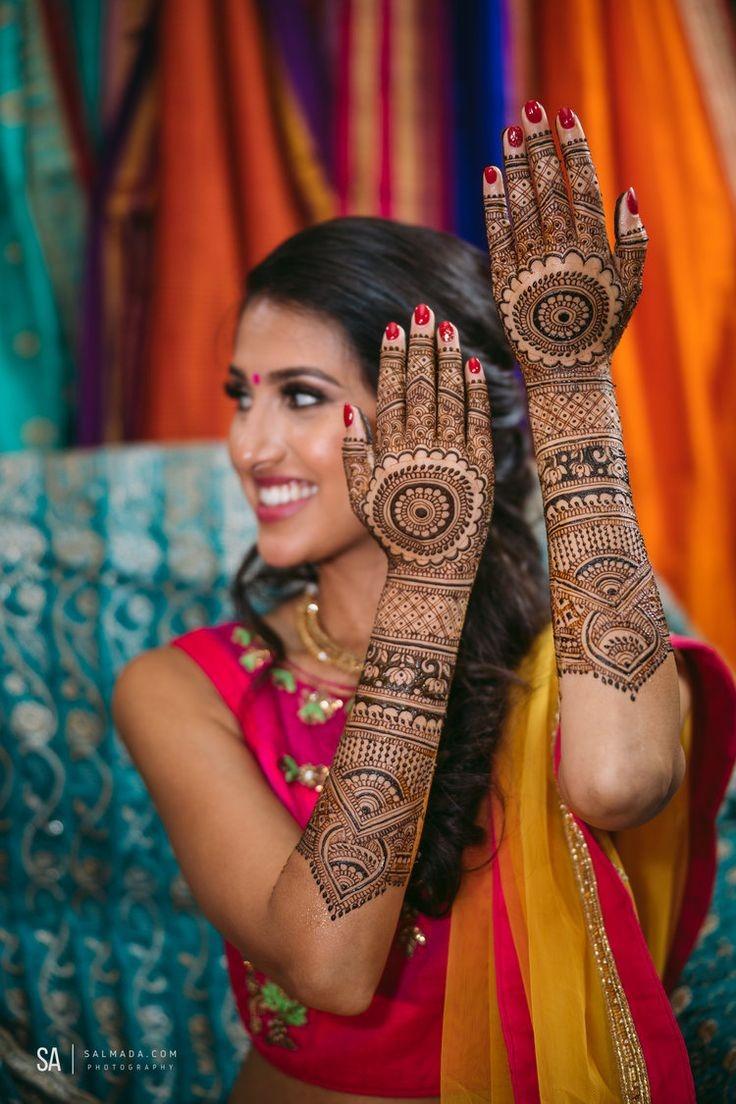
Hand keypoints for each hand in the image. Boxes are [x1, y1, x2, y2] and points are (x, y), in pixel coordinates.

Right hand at [342, 306, 493, 586]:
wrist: (432, 571)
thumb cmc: (393, 534)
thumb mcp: (362, 498)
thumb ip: (356, 453)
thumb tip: (350, 408)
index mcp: (392, 456)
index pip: (392, 395)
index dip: (392, 360)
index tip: (394, 328)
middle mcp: (423, 453)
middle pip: (422, 388)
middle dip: (421, 346)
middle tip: (421, 312)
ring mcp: (454, 460)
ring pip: (451, 399)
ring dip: (447, 359)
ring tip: (445, 327)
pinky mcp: (481, 469)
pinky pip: (478, 423)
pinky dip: (475, 393)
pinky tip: (471, 365)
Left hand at [483, 101, 646, 374]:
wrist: (567, 373)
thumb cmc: (601, 329)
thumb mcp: (630, 287)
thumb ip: (633, 241)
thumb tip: (628, 192)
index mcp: (594, 248)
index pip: (582, 186)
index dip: (572, 149)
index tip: (563, 115)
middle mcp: (562, 252)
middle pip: (549, 188)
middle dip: (540, 147)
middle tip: (529, 111)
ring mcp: (531, 266)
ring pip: (522, 206)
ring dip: (516, 165)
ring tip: (509, 131)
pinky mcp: (504, 282)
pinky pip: (497, 235)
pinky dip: (495, 204)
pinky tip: (491, 174)